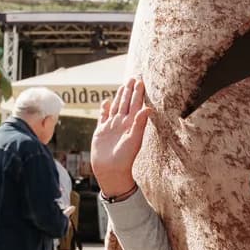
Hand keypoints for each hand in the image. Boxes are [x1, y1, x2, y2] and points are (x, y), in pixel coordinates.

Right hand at [91, 76, 151, 197]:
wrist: (111, 171)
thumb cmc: (125, 158)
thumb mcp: (134, 140)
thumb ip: (140, 124)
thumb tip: (148, 108)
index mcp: (132, 124)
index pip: (136, 105)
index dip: (138, 93)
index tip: (140, 82)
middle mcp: (122, 123)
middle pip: (126, 103)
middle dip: (129, 91)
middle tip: (133, 78)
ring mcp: (112, 127)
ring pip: (116, 107)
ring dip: (119, 97)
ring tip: (122, 86)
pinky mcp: (101, 131)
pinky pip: (103, 117)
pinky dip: (104, 109)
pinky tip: (106, 101)